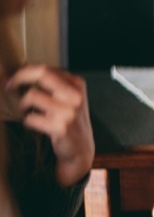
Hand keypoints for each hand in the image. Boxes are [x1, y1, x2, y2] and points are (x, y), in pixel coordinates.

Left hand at [4, 65, 94, 185]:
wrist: (80, 148)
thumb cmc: (68, 120)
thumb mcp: (66, 98)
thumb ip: (48, 85)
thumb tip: (9, 74)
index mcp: (77, 84)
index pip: (46, 69)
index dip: (24, 71)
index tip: (12, 79)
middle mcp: (75, 96)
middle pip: (42, 74)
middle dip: (19, 77)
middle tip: (9, 86)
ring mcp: (69, 112)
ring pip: (32, 96)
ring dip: (23, 105)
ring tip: (27, 112)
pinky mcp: (61, 127)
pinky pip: (31, 118)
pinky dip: (28, 121)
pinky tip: (35, 125)